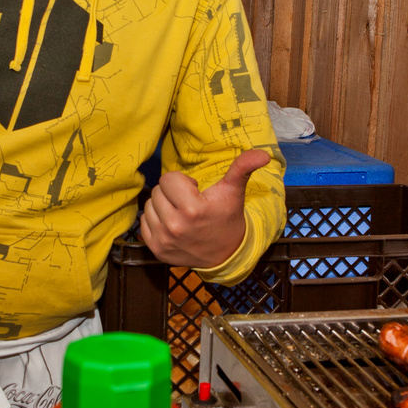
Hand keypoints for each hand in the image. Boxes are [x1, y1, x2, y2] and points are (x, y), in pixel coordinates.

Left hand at [139, 149, 271, 268]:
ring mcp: (163, 240)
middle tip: (189, 203)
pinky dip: (156, 220)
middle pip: (157, 191)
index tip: (196, 193)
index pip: (168, 179)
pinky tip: (173, 224)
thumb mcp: (234, 191)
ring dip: (163, 206)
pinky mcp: (156, 249)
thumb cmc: (227, 217)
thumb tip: (263, 154)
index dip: (182, 183)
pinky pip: (144, 221)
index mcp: (192, 209)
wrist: (225, 253)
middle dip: (172, 193)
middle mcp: (175, 226)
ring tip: (181, 214)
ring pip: (149, 205)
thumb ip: (243, 168)